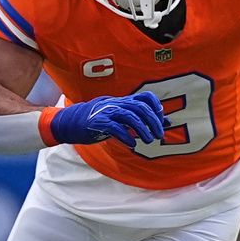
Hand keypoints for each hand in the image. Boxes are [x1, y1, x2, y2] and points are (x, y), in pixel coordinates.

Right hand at [50, 92, 167, 147]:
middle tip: (159, 135)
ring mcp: (107, 112)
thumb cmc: (102, 119)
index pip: (146, 97)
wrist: (71, 122)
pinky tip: (133, 144)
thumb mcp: (123, 117)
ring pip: (129, 117)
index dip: (157, 107)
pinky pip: (114, 128)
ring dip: (142, 130)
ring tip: (149, 141)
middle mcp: (117, 103)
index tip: (161, 121)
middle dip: (153, 121)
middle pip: (140, 107)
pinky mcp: (97, 122)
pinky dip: (126, 136)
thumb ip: (143, 118)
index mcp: (125, 101)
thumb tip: (168, 122)